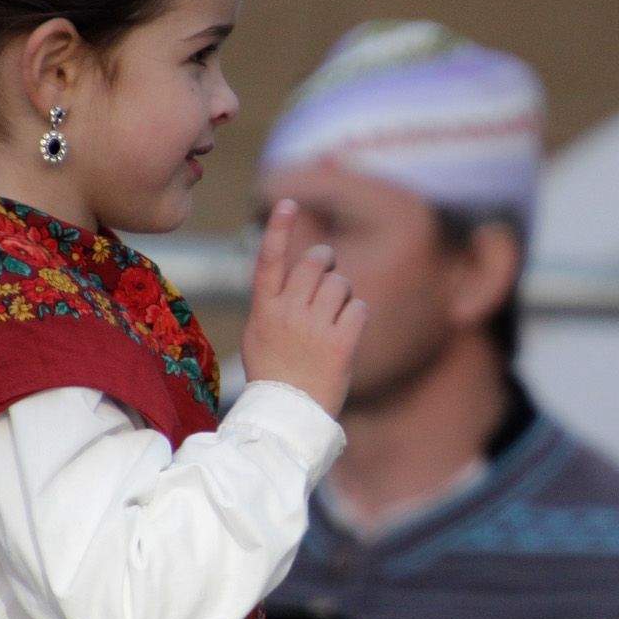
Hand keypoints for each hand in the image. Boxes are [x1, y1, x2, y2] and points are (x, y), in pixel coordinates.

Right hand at [240, 199, 366, 416]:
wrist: (288, 416)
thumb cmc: (274, 375)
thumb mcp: (259, 335)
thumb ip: (274, 303)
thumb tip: (294, 275)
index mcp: (264, 310)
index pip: (269, 260)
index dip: (280, 230)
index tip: (287, 203)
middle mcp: (287, 313)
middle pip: (314, 263)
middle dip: (327, 259)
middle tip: (329, 266)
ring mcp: (313, 327)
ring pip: (340, 283)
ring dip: (343, 293)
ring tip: (334, 316)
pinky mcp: (340, 343)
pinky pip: (359, 308)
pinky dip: (357, 314)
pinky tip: (347, 331)